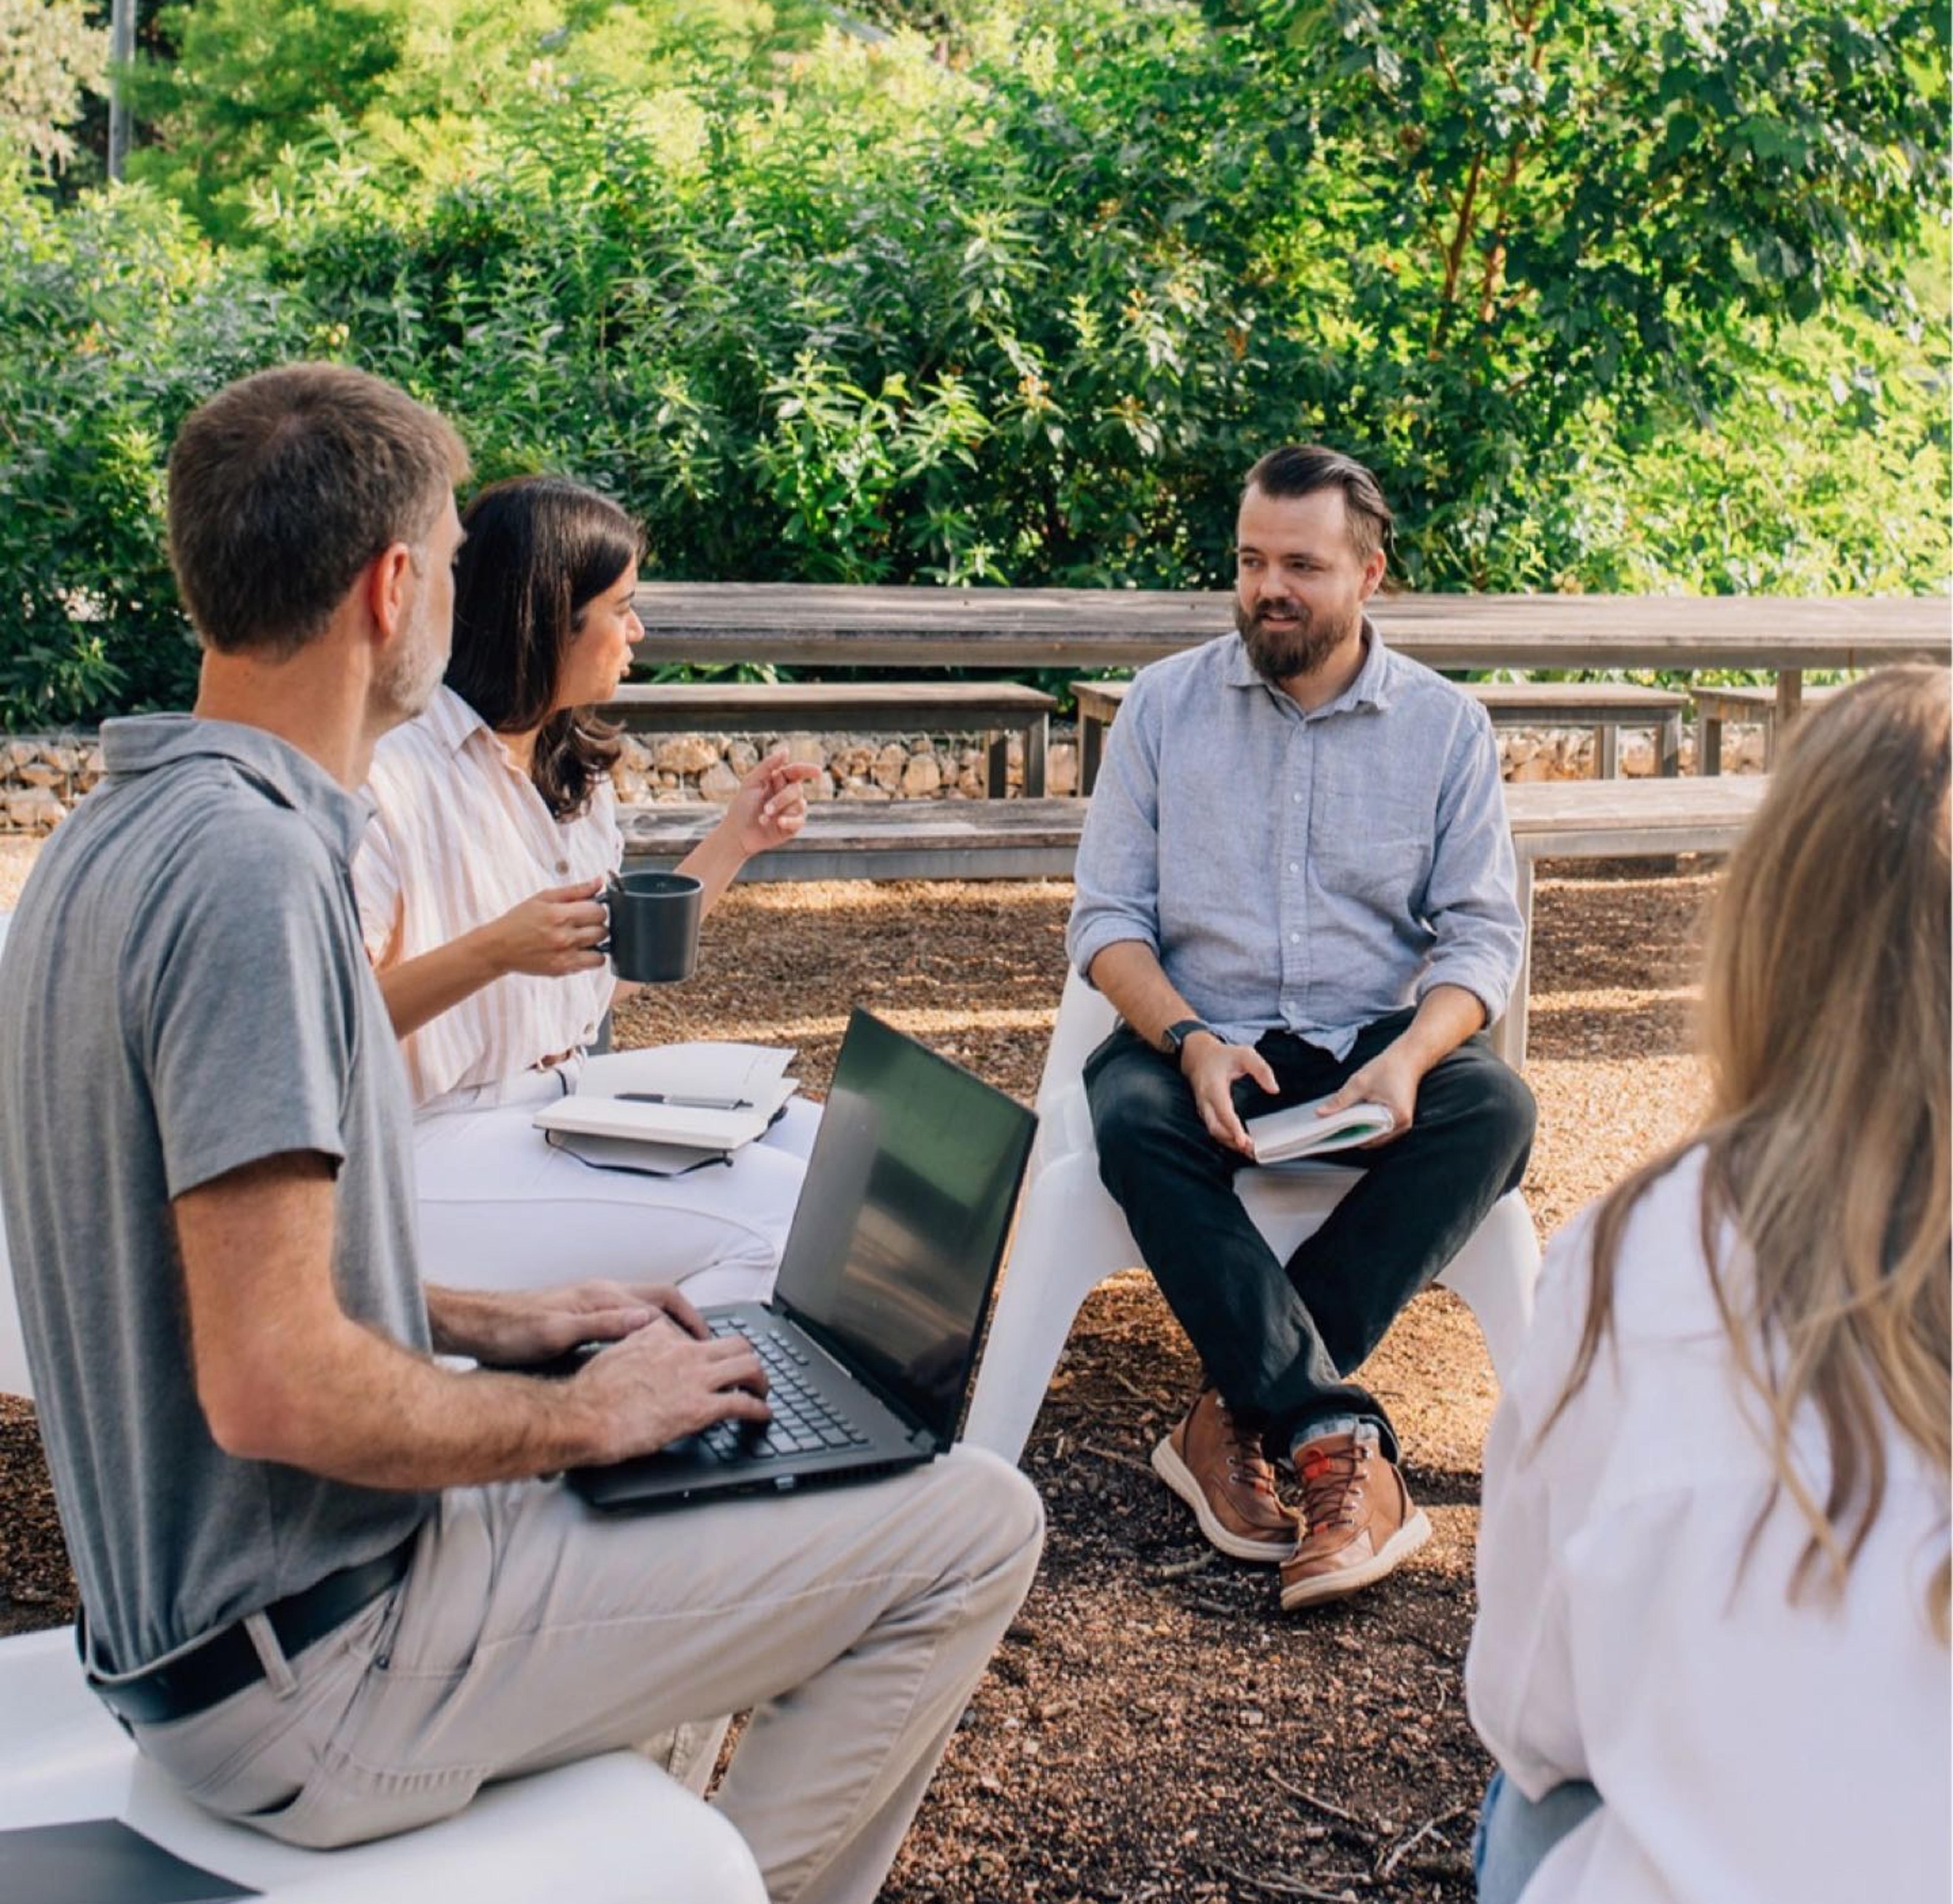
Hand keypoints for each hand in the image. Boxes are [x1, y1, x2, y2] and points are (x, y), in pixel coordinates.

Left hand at [463, 1280, 707, 1366]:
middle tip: (705, 1347)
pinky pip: (627, 1317)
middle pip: (660, 1298)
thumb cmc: (509, 1331)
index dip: (688, 1321)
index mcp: (602, 1295)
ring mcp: (591, 1302)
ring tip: (683, 1352)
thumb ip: (603, 1324)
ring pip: (644, 1307)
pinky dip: (647, 1331)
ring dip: (668, 1325)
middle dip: (687, 1320)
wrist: (474, 1325)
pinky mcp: (580, 1314)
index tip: (706, 1343)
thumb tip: (647, 1318)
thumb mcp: (556, 1333)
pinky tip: (645, 1352)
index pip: (663, 1300)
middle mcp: (601, 1294)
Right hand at [475, 879, 607, 978]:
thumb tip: (599, 882)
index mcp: (558, 914)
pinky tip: (578, 950)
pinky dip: (591, 957)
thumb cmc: (519, 920)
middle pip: (602, 929)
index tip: (587, 910)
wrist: (499, 948)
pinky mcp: (563, 969)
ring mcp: (565, 955)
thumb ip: (575, 890)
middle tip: (582, 923)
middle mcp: (563, 936)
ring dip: (595, 942)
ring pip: (602, 949)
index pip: (598, 910)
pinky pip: (593, 963)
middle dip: (596, 924)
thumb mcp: (544, 897)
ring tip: (581, 937)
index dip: (596, 909)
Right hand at [571, 1319, 772, 1463]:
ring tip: (762, 1392)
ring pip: (748, 1366)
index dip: (711, 1351)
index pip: (698, 1335)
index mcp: (661, 1336)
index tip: (715, 1362)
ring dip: (761, 1380)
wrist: (584, 1415)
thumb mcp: (615, 1354)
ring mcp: (694, 1378)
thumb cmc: (591, 1393)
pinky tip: (762, 1415)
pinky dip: (759, 1409)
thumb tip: (642, 1357)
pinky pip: (742, 1403)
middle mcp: (683, 1352)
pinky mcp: (699, 1408)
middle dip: (749, 1358)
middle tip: (751, 1375)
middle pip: (736, 1343)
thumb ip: (636, 1348)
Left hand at [721, 749, 819, 858]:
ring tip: (762, 819)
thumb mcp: (751, 782)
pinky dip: (789, 820)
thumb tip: (786, 751)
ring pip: (800, 804)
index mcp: (778, 781)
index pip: (796, 772)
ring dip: (780, 810)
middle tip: (765, 809)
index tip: (818, 772)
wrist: (737, 834)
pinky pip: (799, 820)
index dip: (807, 770)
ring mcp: (791, 810)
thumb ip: (768, 765)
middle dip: (781, 798)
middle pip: (796, 789)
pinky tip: (778, 823)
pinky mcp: (792, 826)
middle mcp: (787, 795)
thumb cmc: (742, 807)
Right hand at [1182, 1034, 1277, 1159]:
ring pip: (1214, 1131)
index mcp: (1213, 1086)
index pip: (1222, 1110)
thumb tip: (1274, 1089)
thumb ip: (1261, 1069)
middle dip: (1232, 1141)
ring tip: (1249, 1151)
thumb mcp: (1244, 1054)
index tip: (1243, 1141)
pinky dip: (1226, 1139)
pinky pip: (1214, 1129)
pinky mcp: (1205, 1113)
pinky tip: (1240, 1144)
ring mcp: (1203, 1108)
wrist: (1197, 1056)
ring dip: (1230, 1143)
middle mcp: (1205, 1100)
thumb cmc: (1222, 1056)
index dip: (1232, 1127)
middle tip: (1251, 1150)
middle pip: (1215, 1127)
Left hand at [1318, 1041, 1424, 1146]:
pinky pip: (1380, 1128)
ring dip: (1360, 1128)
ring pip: (1375, 1134)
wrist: (1408, 1057)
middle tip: (1334, 1126)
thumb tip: (1321, 1113)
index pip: (1367, 1137)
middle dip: (1353, 1133)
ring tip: (1344, 1120)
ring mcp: (1403, 1123)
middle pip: (1371, 1138)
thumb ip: (1340, 1101)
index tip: (1331, 1133)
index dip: (1348, 1135)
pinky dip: (1368, 1124)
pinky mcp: (1400, 1119)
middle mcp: (1403, 1125)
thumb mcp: (1359, 1083)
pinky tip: (1356, 1115)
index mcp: (1396, 1118)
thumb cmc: (1388, 1067)